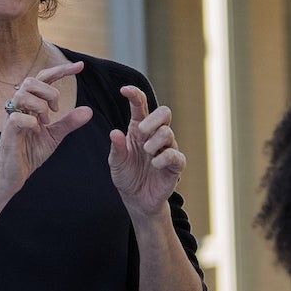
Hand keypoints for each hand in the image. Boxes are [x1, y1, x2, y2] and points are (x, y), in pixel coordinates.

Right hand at [0, 61, 92, 195]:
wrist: (14, 174)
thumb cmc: (30, 152)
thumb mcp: (55, 135)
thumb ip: (69, 122)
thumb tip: (89, 110)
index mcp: (30, 104)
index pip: (44, 78)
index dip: (61, 70)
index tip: (81, 66)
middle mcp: (19, 106)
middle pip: (31, 80)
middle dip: (50, 92)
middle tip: (56, 110)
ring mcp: (12, 117)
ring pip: (22, 94)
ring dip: (40, 106)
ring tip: (46, 122)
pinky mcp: (8, 132)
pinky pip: (17, 118)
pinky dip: (32, 123)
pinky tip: (37, 131)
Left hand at [108, 87, 185, 216]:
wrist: (137, 200)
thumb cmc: (127, 176)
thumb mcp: (116, 163)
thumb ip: (116, 148)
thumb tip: (114, 133)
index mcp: (139, 129)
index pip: (140, 105)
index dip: (135, 95)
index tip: (124, 90)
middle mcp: (155, 135)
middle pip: (164, 112)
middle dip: (153, 118)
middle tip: (140, 131)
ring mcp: (167, 149)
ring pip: (168, 133)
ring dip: (155, 140)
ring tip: (146, 152)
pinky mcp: (175, 166)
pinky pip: (176, 156)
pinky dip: (165, 157)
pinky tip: (155, 164)